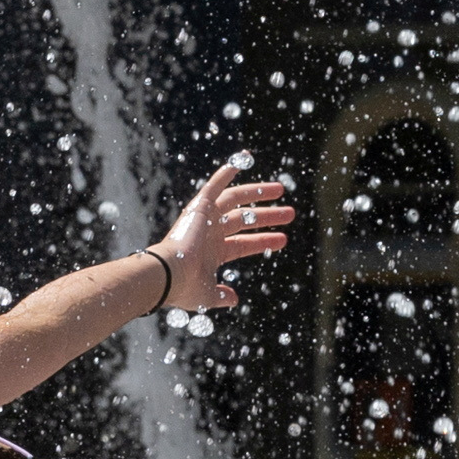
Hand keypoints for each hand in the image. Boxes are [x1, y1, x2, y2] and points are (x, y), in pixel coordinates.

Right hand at [148, 159, 292, 312]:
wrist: (169, 275)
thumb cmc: (185, 288)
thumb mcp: (207, 296)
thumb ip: (221, 296)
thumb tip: (233, 299)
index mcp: (212, 254)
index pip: (243, 244)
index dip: (264, 241)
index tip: (283, 239)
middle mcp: (209, 234)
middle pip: (244, 220)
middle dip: (267, 217)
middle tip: (289, 213)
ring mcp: (205, 219)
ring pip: (235, 201)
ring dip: (257, 194)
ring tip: (281, 190)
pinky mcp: (199, 208)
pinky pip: (213, 186)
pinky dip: (226, 173)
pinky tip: (243, 159)